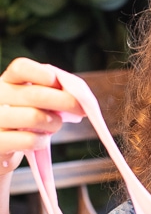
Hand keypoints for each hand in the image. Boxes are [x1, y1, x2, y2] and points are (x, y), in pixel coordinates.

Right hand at [0, 58, 83, 172]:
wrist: (3, 145)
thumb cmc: (24, 118)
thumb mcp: (33, 101)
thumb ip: (51, 93)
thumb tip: (80, 98)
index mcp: (8, 81)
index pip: (21, 68)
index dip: (41, 73)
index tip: (57, 81)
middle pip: (34, 94)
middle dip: (65, 101)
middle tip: (80, 110)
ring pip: (34, 117)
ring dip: (54, 123)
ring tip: (55, 125)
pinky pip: (30, 140)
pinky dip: (43, 141)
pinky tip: (41, 140)